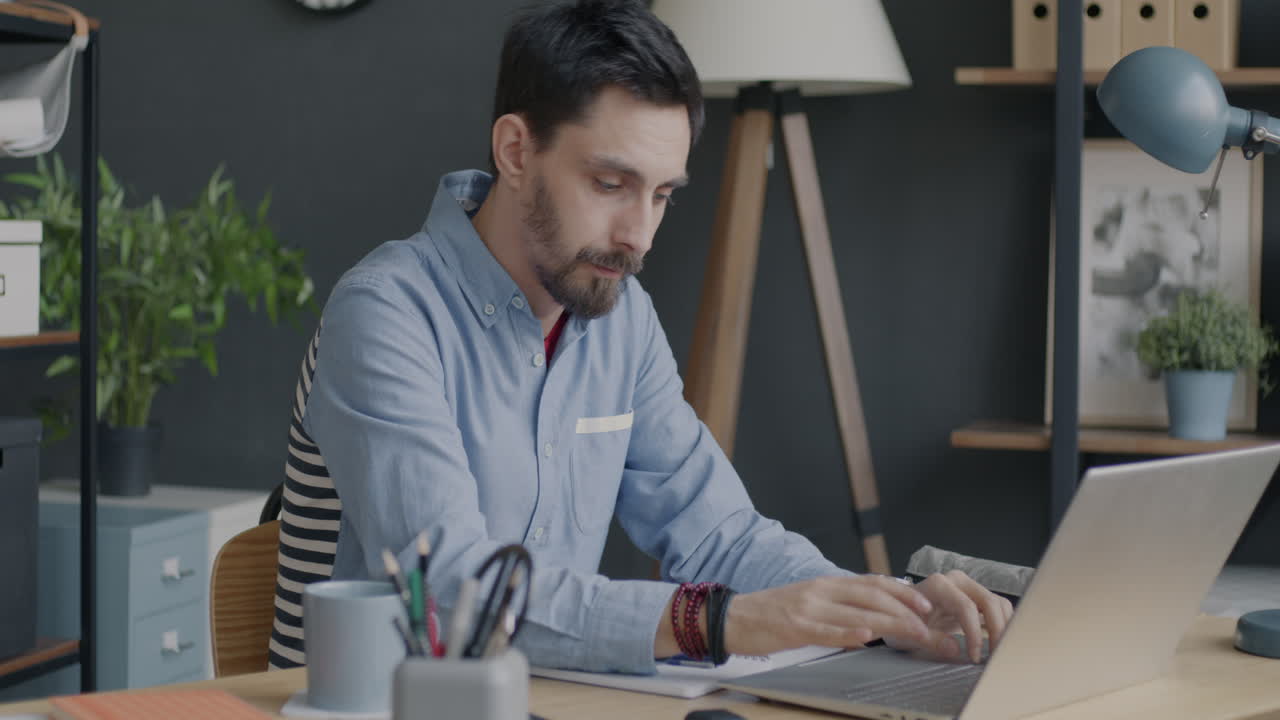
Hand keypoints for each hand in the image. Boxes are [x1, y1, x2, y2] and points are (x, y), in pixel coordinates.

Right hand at [722, 575, 934, 657]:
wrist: (734, 617)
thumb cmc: (773, 613)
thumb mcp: (810, 602)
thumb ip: (839, 607)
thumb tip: (870, 619)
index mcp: (827, 584)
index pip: (872, 583)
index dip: (901, 592)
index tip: (925, 605)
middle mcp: (822, 591)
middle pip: (872, 596)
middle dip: (906, 611)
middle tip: (929, 627)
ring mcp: (809, 608)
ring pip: (857, 613)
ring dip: (890, 625)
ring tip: (914, 635)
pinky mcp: (795, 627)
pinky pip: (827, 630)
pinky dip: (849, 633)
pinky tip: (866, 637)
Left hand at [882, 570, 1014, 663]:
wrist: (902, 614)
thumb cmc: (904, 622)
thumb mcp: (910, 634)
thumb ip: (931, 640)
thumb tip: (957, 650)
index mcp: (938, 585)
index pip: (966, 607)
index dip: (974, 634)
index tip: (975, 656)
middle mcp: (956, 581)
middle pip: (989, 602)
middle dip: (997, 631)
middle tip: (996, 656)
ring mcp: (969, 587)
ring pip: (998, 603)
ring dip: (1004, 628)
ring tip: (999, 652)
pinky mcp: (977, 597)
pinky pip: (999, 607)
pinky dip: (1004, 624)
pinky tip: (1000, 642)